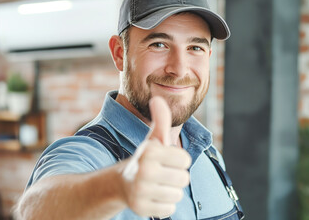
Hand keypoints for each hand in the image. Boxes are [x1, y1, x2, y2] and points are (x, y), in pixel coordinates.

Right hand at [121, 97, 191, 217]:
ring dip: (170, 191)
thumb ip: (161, 120)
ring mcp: (141, 191)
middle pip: (184, 178)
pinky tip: (153, 197)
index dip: (178, 161)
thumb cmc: (146, 159)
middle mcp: (144, 170)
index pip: (185, 160)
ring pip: (178, 195)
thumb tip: (157, 99)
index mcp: (149, 151)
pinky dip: (164, 205)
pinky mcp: (141, 208)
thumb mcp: (154, 139)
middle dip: (176, 177)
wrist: (123, 182)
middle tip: (161, 174)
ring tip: (157, 185)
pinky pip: (169, 209)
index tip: (166, 160)